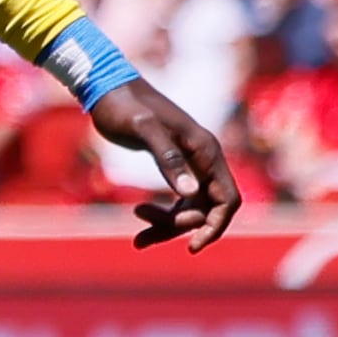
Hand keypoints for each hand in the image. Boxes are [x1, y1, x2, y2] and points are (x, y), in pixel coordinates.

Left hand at [92, 79, 240, 251]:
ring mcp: (190, 165)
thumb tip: (191, 194)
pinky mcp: (174, 167)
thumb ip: (169, 158)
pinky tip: (139, 217)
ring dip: (167, 227)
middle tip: (141, 232)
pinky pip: (178, 201)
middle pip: (206, 210)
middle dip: (178, 227)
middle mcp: (204, 159)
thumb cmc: (125, 106)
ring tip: (137, 239)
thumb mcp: (144, 129)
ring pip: (190, 209)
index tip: (192, 247)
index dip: (216, 226)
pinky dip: (161, 216)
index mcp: (206, 152)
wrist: (108, 89)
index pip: (228, 199)